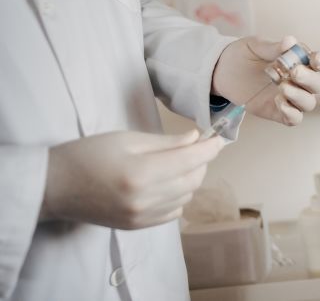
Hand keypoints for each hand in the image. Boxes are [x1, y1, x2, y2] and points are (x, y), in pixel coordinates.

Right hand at [41, 130, 222, 229]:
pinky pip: (174, 212)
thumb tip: (196, 139)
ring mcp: (141, 217)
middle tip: (196, 147)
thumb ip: (166, 142)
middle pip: (193, 180)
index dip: (210, 148)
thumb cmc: (87, 155)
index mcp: (141, 173)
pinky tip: (167, 184)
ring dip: (191, 179)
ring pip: (187, 197)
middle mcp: (145, 199)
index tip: (219, 138)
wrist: (55, 187)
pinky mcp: (137, 226)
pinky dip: (179, 197)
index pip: (191, 160)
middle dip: (202, 162)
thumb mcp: (126, 138)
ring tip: (178, 163)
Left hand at [212, 35, 319, 125]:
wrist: (221, 72)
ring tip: (281, 88)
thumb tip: (290, 41)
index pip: (317, 62)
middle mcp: (298, 81)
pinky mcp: (278, 112)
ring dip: (300, 97)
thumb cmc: (241, 55)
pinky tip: (279, 103)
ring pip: (308, 103)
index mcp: (297, 61)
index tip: (315, 59)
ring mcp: (289, 97)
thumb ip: (272, 47)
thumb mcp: (254, 46)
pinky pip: (294, 118)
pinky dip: (292, 114)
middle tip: (293, 73)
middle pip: (317, 84)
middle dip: (309, 79)